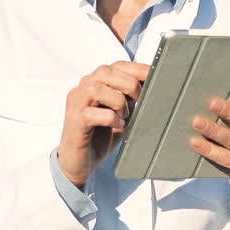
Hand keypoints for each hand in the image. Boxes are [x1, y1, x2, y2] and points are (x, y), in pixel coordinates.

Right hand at [57, 61, 148, 187]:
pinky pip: (93, 114)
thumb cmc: (99, 136)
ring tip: (124, 116)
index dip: (137, 69)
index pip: (116, 66)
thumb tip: (152, 86)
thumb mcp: (121, 113)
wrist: (79, 163)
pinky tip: (116, 126)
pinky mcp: (75, 121)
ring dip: (118, 102)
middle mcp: (83, 89)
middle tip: (139, 100)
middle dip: (129, 84)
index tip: (154, 75)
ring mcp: (76, 104)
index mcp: (95, 83)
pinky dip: (111, 119)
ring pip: (96, 89)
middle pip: (106, 72)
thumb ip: (131, 98)